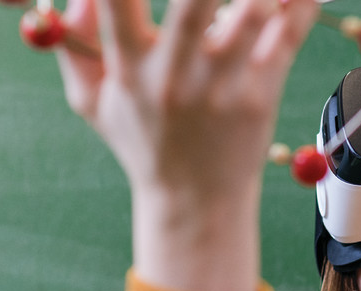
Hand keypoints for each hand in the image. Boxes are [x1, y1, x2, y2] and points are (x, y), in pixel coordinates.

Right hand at [53, 0, 317, 290]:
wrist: (195, 201)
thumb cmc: (143, 141)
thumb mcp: (90, 100)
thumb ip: (74, 41)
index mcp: (128, 68)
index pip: (114, 0)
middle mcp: (175, 75)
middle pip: (194, 1)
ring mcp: (223, 85)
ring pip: (250, 12)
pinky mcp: (263, 93)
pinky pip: (286, 33)